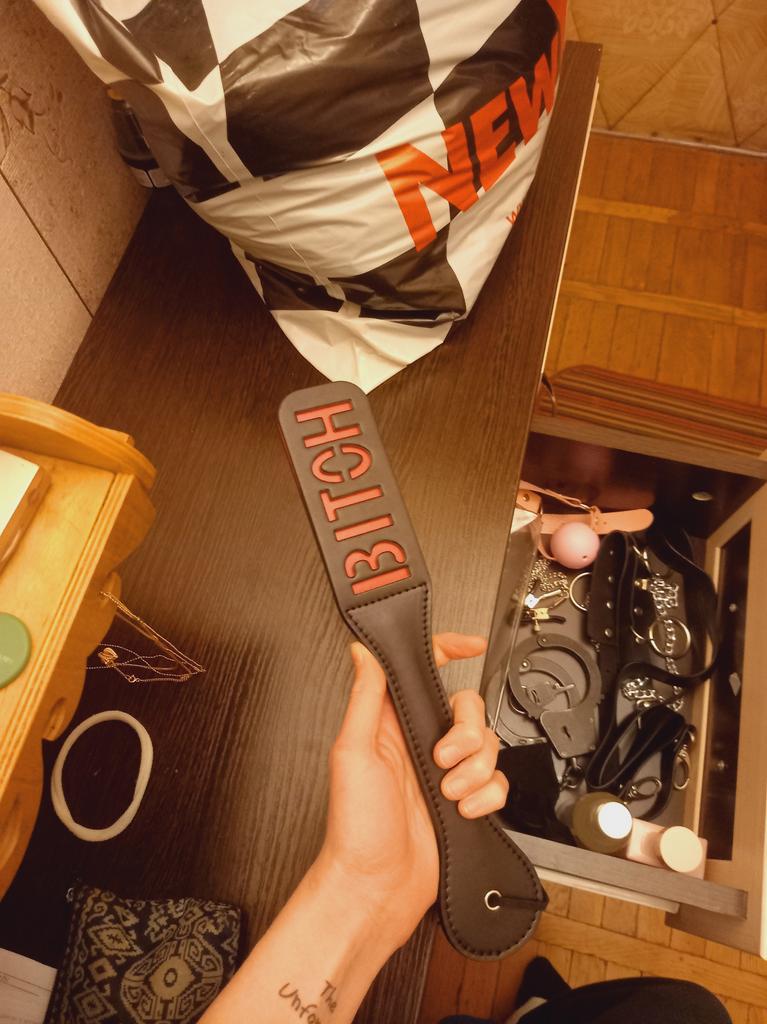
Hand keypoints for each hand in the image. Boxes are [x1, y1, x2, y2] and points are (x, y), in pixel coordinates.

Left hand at [315, 633, 507, 950]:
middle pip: (468, 708)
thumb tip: (363, 651)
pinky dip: (486, 796)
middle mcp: (420, 743)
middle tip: (442, 758)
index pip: (425, 671)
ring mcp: (445, 773)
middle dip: (466, 732)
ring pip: (487, 745)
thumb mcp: (352, 752)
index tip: (470, 645)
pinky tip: (462, 810)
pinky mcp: (465, 800)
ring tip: (448, 792)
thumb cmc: (355, 826)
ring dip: (473, 770)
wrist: (378, 885)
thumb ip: (364, 697)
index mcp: (392, 723)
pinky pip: (497, 782)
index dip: (450, 650)